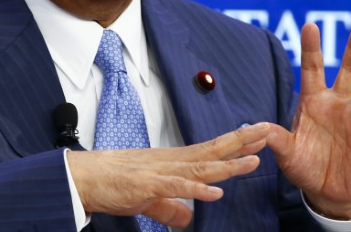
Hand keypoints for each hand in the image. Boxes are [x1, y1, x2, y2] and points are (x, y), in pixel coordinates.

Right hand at [67, 122, 268, 226]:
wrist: (83, 177)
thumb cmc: (112, 183)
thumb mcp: (149, 199)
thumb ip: (170, 207)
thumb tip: (188, 218)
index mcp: (172, 162)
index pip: (211, 151)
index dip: (235, 145)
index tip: (259, 138)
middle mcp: (171, 161)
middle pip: (212, 150)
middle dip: (241, 142)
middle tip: (268, 131)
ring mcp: (160, 171)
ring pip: (200, 166)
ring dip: (227, 165)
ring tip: (252, 161)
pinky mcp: (147, 185)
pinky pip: (176, 186)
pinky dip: (196, 188)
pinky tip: (214, 190)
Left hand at [266, 22, 350, 218]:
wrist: (326, 191)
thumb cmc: (305, 164)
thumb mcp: (286, 152)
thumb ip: (275, 139)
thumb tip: (257, 128)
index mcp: (314, 101)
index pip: (312, 69)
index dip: (311, 48)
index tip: (310, 25)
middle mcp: (337, 105)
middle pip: (348, 73)